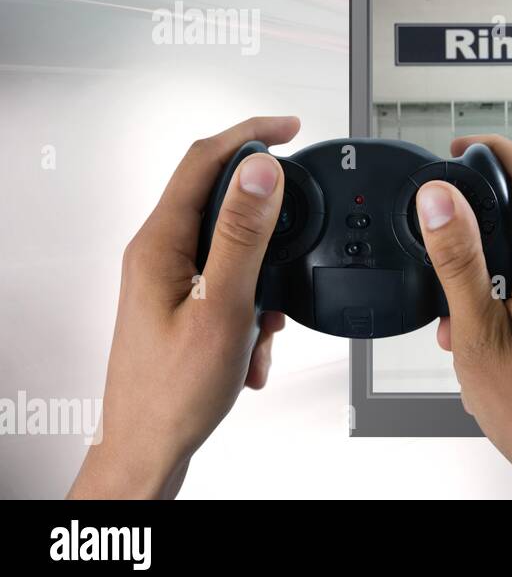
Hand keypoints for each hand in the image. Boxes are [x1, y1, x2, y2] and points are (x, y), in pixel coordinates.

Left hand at [69, 116, 299, 498]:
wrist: (148, 448)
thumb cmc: (173, 392)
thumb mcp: (223, 307)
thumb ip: (244, 234)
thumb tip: (260, 171)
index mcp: (159, 243)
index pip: (204, 160)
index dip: (251, 134)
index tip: (291, 128)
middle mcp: (157, 253)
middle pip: (220, 200)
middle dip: (269, 225)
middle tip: (299, 236)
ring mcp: (167, 279)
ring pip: (232, 249)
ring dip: (264, 281)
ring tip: (267, 323)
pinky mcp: (180, 303)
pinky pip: (229, 284)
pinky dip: (253, 309)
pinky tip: (254, 344)